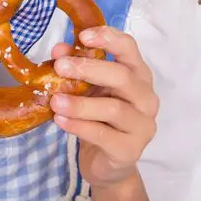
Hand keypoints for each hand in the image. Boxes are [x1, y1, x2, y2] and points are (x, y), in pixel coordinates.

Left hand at [48, 26, 158, 190]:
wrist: (107, 164)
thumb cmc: (99, 119)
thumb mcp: (87, 90)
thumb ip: (76, 69)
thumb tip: (58, 50)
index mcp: (138, 75)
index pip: (130, 48)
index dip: (108, 38)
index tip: (82, 36)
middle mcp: (146, 98)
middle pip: (122, 76)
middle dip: (89, 69)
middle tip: (60, 67)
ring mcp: (142, 125)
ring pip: (113, 109)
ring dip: (80, 103)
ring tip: (55, 100)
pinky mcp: (131, 150)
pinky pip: (103, 135)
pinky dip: (79, 126)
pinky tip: (60, 120)